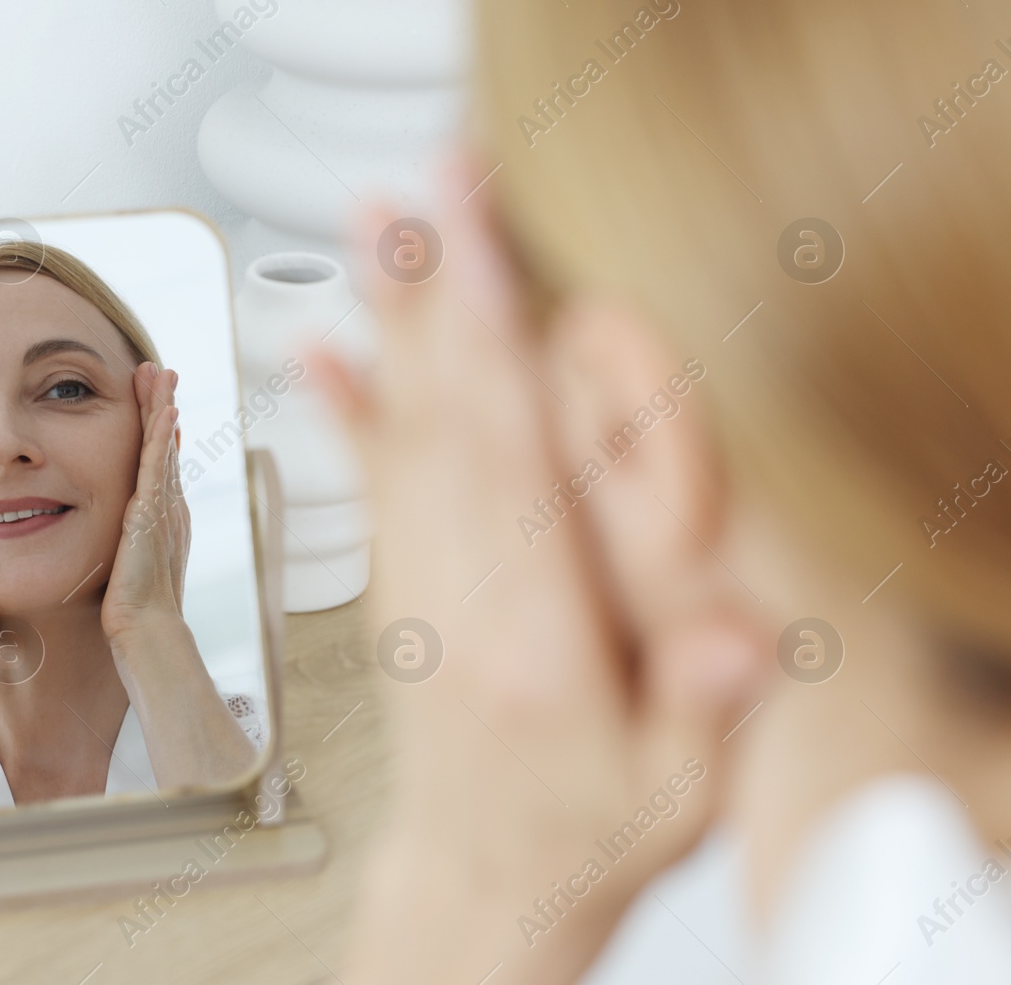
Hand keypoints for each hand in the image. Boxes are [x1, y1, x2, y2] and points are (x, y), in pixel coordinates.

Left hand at [100, 361, 189, 637]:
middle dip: (161, 407)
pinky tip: (165, 410)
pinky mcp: (155, 514)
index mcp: (160, 518)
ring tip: (161, 374)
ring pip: (163, 447)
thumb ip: (120, 548)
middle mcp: (168, 508)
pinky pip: (158, 467)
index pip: (156, 464)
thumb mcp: (123, 569)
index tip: (151, 402)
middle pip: (164, 446)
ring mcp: (165, 509)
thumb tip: (113, 542)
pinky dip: (161, 436)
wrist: (145, 631)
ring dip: (162, 408)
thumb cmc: (129, 612)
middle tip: (160, 371)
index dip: (155, 431)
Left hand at [314, 158, 768, 982]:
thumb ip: (701, 712)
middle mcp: (458, 595)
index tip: (483, 252)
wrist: (483, 872)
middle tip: (426, 184)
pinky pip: (370, 479)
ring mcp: (418, 583)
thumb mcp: (673, 796)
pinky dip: (345, 406)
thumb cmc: (583, 828)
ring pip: (404, 430)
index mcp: (532, 638)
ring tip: (374, 220)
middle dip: (440, 292)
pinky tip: (318, 347)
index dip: (498, 351)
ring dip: (391, 320)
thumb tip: (738, 642)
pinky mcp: (401, 581)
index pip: (515, 467)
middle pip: (448, 418)